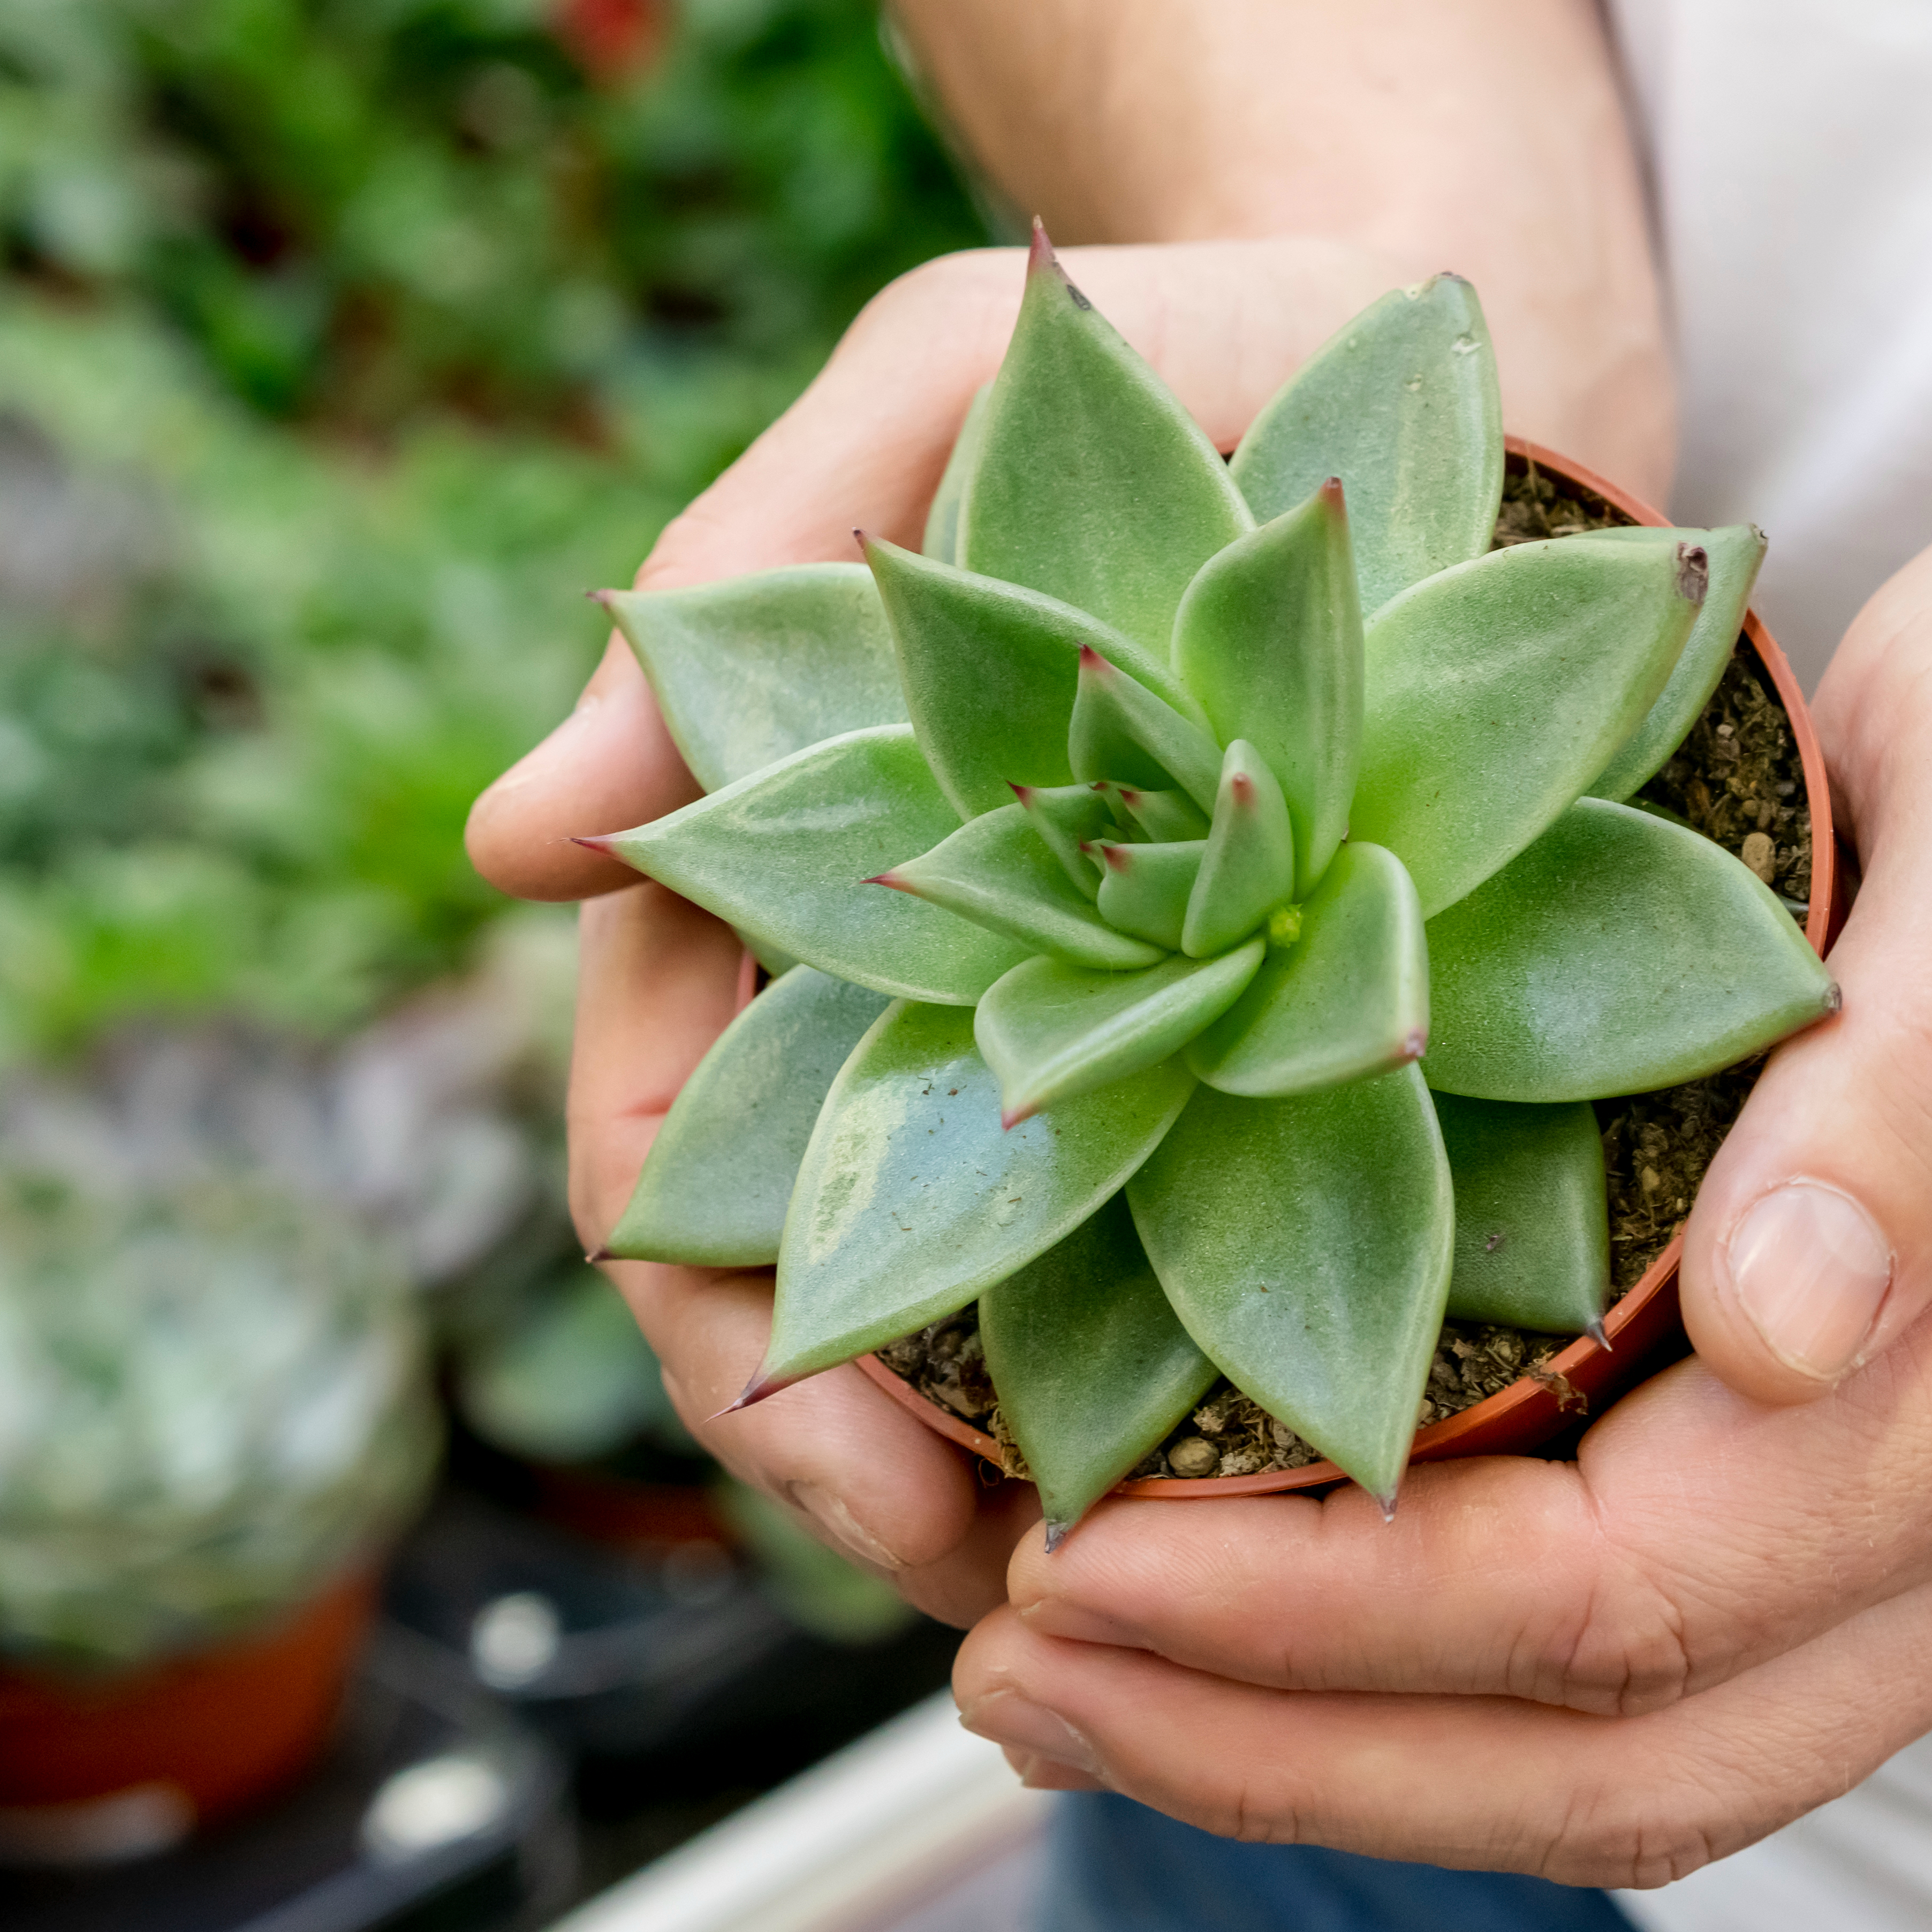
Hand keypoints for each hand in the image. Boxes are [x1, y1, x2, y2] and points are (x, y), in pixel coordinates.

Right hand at [481, 236, 1437, 1618]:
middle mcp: (917, 965)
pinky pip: (1210, 1223)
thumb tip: (503, 847)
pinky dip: (1216, 1360)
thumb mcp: (926, 395)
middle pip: (830, 1273)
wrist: (1428, 336)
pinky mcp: (1263, 1009)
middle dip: (883, 1463)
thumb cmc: (1144, 345)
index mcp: (789, 865)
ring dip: (1048, 1462)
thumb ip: (726, 588)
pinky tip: (1295, 1456)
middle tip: (1031, 1595)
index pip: (678, 1157)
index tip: (863, 1479)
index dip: (735, 1341)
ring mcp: (1085, 1003)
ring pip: (1009, 1299)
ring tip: (1175, 1587)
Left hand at [956, 494, 1931, 1874]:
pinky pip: (1654, 1678)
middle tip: (1005, 1673)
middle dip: (1279, 1733)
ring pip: (1630, 1759)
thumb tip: (1784, 1338)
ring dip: (1326, 1756)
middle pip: (1611, 1734)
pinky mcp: (1863, 1502)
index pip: (1626, 1589)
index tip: (1068, 1561)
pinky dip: (1424, 1699)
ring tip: (1067, 1694)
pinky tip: (1237, 1645)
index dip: (1330, 1614)